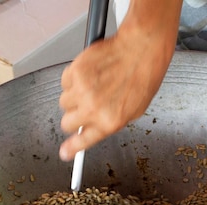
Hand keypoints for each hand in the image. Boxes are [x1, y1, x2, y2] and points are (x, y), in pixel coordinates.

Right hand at [58, 0, 181, 160]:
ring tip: (93, 85)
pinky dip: (73, 79)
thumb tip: (94, 130)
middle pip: (67, 123)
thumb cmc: (142, 77)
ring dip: (74, 96)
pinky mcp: (75, 71)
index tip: (65, 153)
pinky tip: (90, 73)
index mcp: (109, 122)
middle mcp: (93, 109)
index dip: (71, 149)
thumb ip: (110, 122)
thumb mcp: (133, 111)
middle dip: (74, 117)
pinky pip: (64, 82)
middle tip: (85, 107)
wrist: (141, 49)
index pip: (82, 142)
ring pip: (64, 102)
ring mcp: (82, 90)